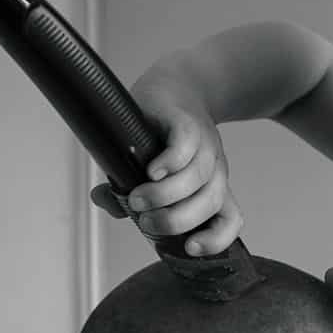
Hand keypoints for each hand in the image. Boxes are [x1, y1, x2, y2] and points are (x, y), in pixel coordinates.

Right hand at [89, 86, 245, 256]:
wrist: (174, 84)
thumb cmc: (159, 134)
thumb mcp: (143, 170)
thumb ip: (126, 193)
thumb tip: (103, 201)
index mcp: (210, 187)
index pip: (229, 219)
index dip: (216, 239)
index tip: (190, 248)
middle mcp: (213, 168)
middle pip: (210, 201)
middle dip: (177, 219)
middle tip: (146, 220)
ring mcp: (204, 144)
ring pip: (198, 177)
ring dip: (166, 195)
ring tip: (138, 198)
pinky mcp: (186, 120)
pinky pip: (187, 144)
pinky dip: (171, 162)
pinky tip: (152, 170)